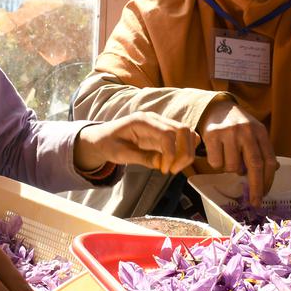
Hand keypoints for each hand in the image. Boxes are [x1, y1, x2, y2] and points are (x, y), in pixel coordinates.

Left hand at [74, 112, 198, 174]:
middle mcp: (155, 120)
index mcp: (142, 121)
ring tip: (173, 168)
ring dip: (186, 152)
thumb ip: (142, 158)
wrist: (102, 139)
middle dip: (184, 153)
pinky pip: (182, 140)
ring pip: (187, 134)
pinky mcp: (164, 133)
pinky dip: (183, 151)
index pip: (168, 134)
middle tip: (172, 170)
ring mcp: (161, 125)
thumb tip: (162, 164)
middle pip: (183, 130)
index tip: (165, 170)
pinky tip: (172, 163)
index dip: (171, 154)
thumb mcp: (121, 154)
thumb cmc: (109, 144)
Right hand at [196, 97, 276, 205]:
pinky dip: (217, 164)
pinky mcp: (212, 136)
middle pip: (254, 165)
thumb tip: (274, 169)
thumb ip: (263, 150)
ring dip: (231, 170)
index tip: (265, 194)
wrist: (217, 108)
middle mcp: (246, 131)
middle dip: (256, 187)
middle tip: (255, 201)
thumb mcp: (255, 133)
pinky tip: (218, 153)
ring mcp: (228, 133)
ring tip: (229, 158)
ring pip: (232, 167)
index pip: (268, 160)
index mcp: (260, 132)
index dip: (268, 180)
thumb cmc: (239, 125)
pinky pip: (216, 163)